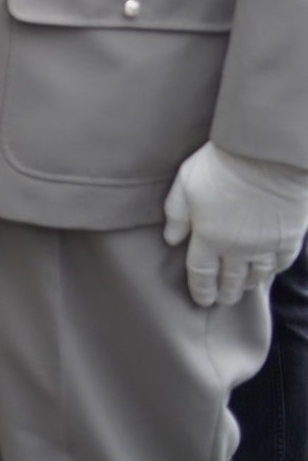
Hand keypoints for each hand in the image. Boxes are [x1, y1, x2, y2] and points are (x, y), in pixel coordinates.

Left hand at [164, 142, 307, 307]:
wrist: (266, 159)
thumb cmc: (219, 166)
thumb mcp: (185, 184)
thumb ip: (176, 214)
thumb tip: (171, 240)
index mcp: (208, 238)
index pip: (202, 274)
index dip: (201, 290)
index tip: (202, 301)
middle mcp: (238, 249)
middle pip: (230, 280)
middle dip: (225, 293)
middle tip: (222, 302)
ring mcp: (266, 246)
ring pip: (257, 276)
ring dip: (248, 285)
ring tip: (243, 289)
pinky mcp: (289, 239)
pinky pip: (281, 264)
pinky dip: (273, 272)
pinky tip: (269, 273)